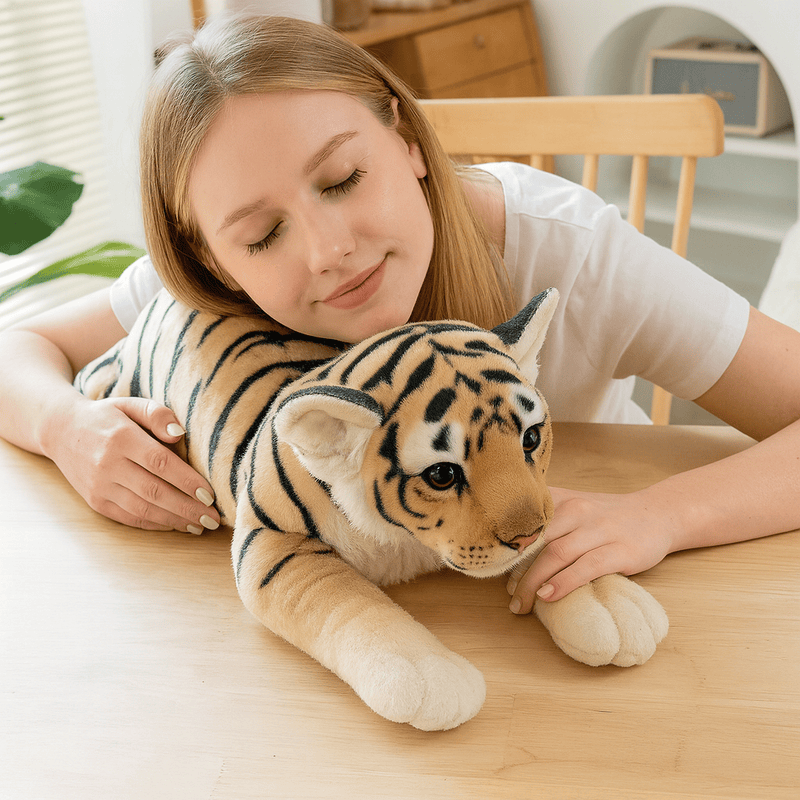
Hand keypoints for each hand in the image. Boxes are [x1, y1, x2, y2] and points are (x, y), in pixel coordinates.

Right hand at [42, 395, 219, 532]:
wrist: (61, 431)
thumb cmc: (109, 416)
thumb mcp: (132, 404)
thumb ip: (158, 414)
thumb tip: (179, 434)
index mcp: (121, 438)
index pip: (160, 463)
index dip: (187, 481)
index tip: (211, 495)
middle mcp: (108, 465)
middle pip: (154, 491)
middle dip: (188, 508)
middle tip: (214, 518)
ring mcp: (100, 486)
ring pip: (143, 509)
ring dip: (176, 521)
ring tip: (202, 525)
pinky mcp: (96, 502)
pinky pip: (130, 517)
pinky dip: (156, 524)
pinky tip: (178, 525)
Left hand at [506, 486, 674, 613]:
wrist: (657, 513)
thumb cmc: (605, 515)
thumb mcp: (573, 503)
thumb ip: (543, 515)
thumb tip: (502, 540)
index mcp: (561, 498)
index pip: (523, 519)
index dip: (502, 543)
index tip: (487, 564)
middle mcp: (577, 510)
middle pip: (535, 540)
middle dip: (513, 569)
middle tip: (506, 594)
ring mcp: (599, 530)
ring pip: (556, 554)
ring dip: (533, 582)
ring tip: (520, 603)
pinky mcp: (620, 550)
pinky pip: (586, 567)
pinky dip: (564, 583)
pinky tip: (548, 596)